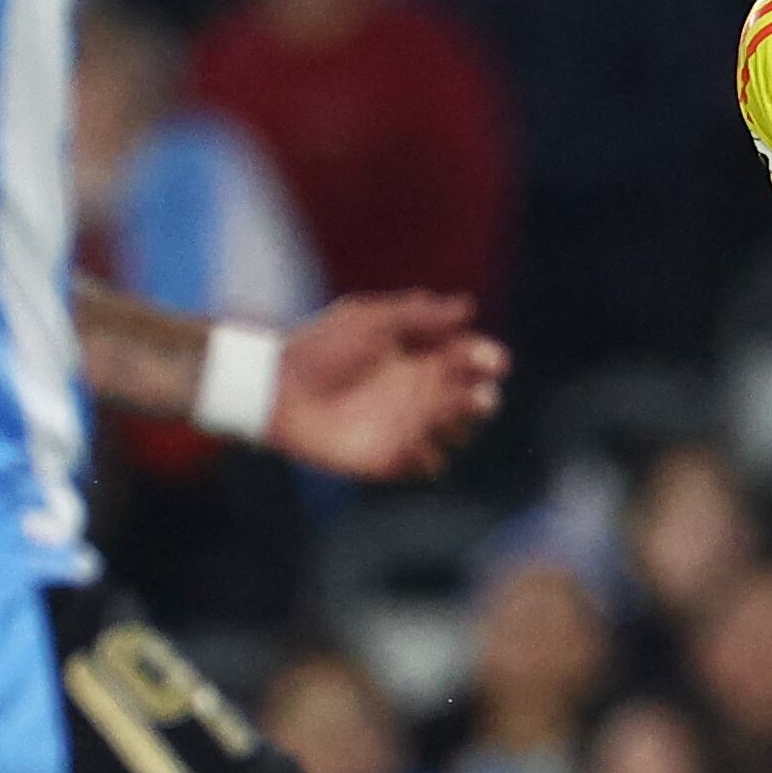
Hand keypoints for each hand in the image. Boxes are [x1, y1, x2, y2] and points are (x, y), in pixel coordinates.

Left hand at [267, 292, 508, 478]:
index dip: (485, 359)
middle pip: (472, 399)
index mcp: (420, 355)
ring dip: (460, 426)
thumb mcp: (370, 320)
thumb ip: (418, 314)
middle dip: (483, 397)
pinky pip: (427, 465)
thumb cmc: (321, 346)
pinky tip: (415, 444)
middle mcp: (419, 391)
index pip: (468, 358)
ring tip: (445, 414)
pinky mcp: (388, 457)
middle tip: (479, 395)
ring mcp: (406, 426)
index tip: (493, 359)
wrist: (278, 388)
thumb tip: (469, 307)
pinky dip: (430, 457)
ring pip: (457, 433)